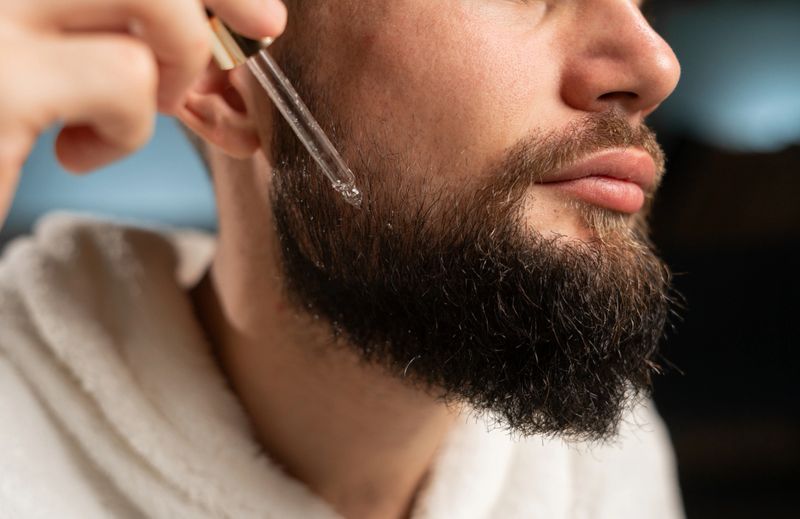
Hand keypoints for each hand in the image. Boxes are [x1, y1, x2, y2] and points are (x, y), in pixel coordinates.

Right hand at [0, 0, 286, 227]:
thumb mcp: (57, 52)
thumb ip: (123, 25)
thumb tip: (247, 22)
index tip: (259, 14)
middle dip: (208, 13)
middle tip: (224, 57)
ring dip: (171, 68)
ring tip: (134, 108)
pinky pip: (124, 78)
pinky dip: (128, 130)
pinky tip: (79, 153)